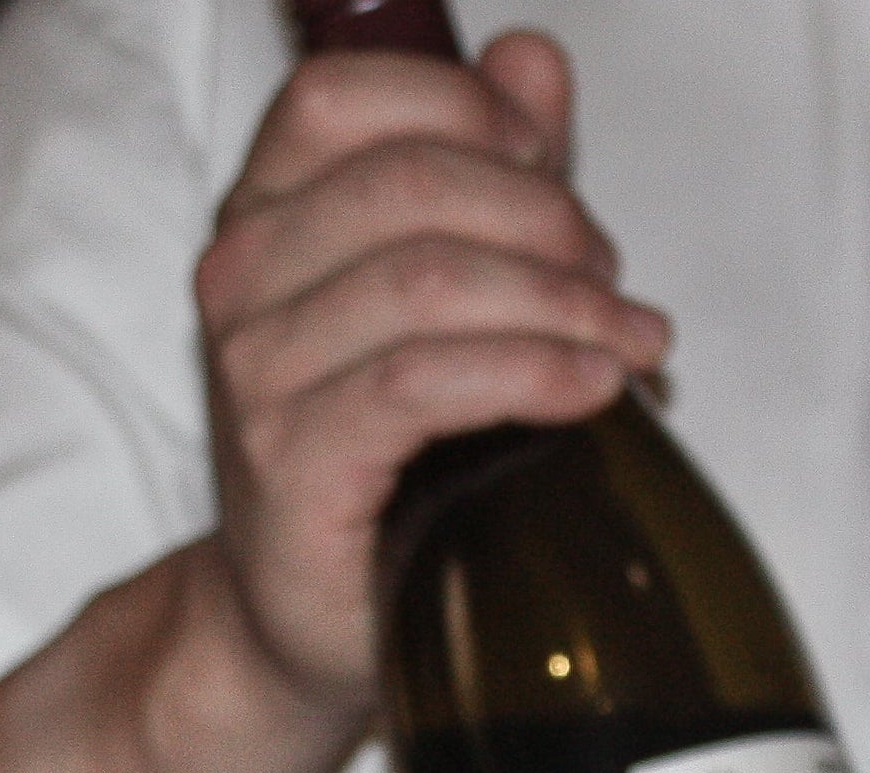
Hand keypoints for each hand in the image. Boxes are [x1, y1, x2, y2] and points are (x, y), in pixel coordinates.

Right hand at [192, 30, 671, 718]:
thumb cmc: (374, 450)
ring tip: (630, 343)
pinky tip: (593, 386)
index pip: (341, 96)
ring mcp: (256, 372)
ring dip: (561, 301)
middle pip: (410, 182)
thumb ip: (484, 165)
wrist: (305, 617)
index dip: (464, 107)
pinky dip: (531, 371)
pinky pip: (424, 383)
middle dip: (545, 218)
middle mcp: (240, 279)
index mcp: (263, 212)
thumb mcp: (434, 288)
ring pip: (429, 280)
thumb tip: (532, 58)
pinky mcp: (292, 462)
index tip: (550, 161)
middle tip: (610, 282)